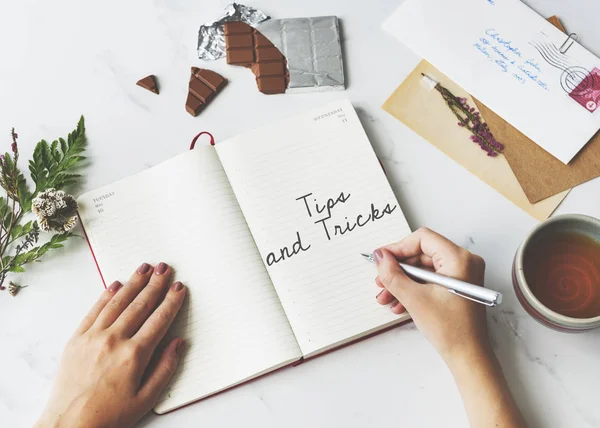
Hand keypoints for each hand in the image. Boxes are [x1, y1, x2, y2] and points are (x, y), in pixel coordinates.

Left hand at [36, 262, 186, 427]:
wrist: (69, 425)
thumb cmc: (109, 415)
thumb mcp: (146, 399)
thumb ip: (166, 368)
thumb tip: (179, 343)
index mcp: (134, 355)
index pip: (159, 320)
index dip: (171, 302)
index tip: (179, 287)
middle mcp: (114, 340)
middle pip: (140, 305)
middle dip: (155, 284)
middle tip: (165, 268)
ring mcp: (93, 337)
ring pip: (118, 302)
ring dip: (133, 282)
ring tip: (145, 267)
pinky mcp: (76, 339)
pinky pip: (94, 310)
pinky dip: (106, 295)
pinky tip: (115, 284)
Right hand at [374, 227, 488, 362]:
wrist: (468, 357)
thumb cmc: (452, 330)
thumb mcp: (414, 299)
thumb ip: (393, 275)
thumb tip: (381, 258)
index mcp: (459, 259)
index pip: (422, 239)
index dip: (398, 248)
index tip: (381, 259)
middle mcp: (464, 262)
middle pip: (421, 254)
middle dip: (398, 269)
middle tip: (381, 281)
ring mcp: (461, 275)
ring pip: (423, 269)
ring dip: (402, 282)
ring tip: (386, 297)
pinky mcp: (456, 287)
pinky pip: (430, 280)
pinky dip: (413, 289)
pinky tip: (399, 303)